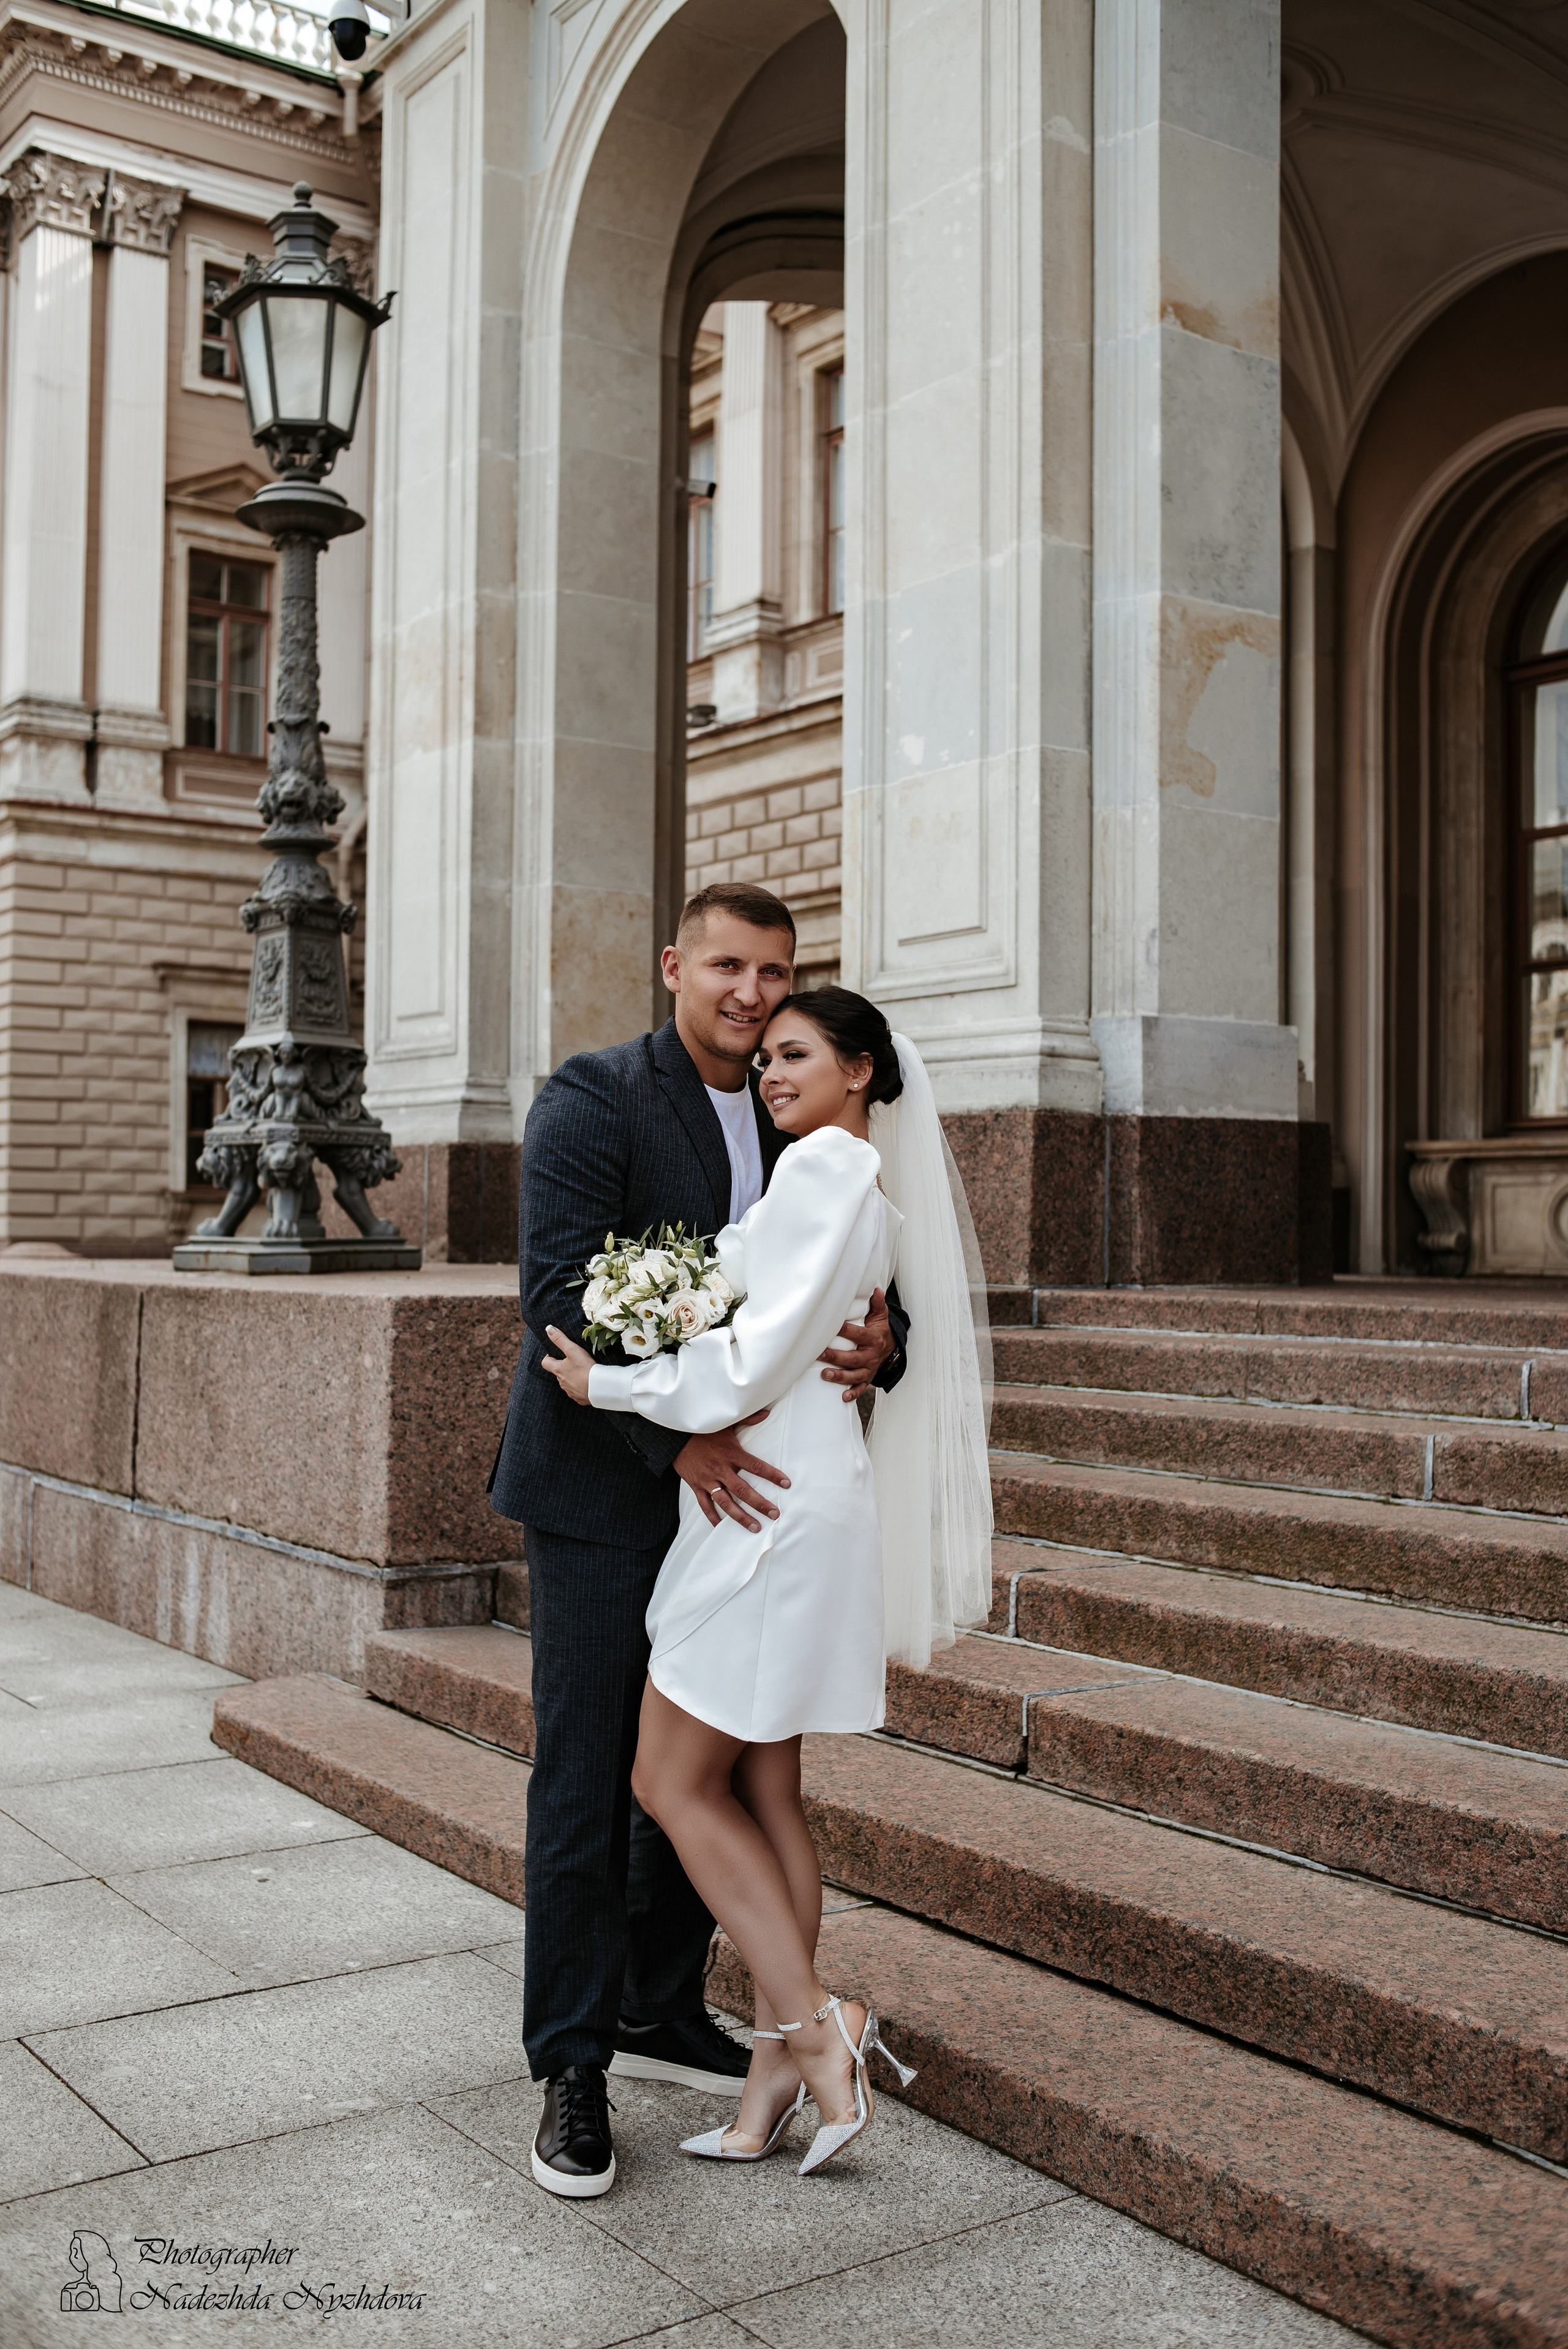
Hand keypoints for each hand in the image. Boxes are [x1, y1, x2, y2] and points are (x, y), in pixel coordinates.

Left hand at [541, 1326, 593, 1405]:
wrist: (598, 1389)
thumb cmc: (585, 1368)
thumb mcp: (572, 1350)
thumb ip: (560, 1339)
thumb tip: (548, 1329)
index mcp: (558, 1370)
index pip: (545, 1363)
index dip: (549, 1357)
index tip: (556, 1353)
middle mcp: (561, 1382)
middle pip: (558, 1372)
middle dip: (563, 1366)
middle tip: (574, 1360)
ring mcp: (570, 1391)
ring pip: (568, 1382)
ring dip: (572, 1377)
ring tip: (583, 1371)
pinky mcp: (579, 1398)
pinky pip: (577, 1391)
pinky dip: (580, 1386)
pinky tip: (588, 1382)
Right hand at [675, 1414, 789, 1531]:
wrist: (675, 1435)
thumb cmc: (703, 1429)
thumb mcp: (726, 1422)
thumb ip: (748, 1419)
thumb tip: (767, 1412)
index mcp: (731, 1453)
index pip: (756, 1466)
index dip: (772, 1475)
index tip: (786, 1484)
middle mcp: (720, 1469)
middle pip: (743, 1490)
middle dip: (760, 1504)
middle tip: (775, 1514)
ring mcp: (707, 1480)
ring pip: (726, 1502)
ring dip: (741, 1517)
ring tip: (755, 1527)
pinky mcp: (696, 1486)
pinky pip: (705, 1505)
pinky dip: (713, 1517)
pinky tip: (721, 1527)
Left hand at [819, 1286, 895, 1403]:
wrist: (890, 1347)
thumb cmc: (879, 1329)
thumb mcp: (880, 1316)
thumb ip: (877, 1304)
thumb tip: (876, 1290)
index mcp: (873, 1338)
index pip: (859, 1334)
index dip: (846, 1330)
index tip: (832, 1326)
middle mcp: (872, 1355)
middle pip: (854, 1358)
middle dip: (837, 1357)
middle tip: (821, 1354)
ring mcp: (869, 1368)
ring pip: (855, 1375)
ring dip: (841, 1376)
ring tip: (825, 1375)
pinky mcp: (867, 1378)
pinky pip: (861, 1387)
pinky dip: (853, 1393)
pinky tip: (843, 1397)